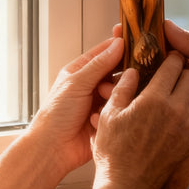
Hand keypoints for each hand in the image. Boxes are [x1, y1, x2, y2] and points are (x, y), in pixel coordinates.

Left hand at [29, 36, 123, 176]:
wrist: (53, 149)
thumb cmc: (56, 114)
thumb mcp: (77, 83)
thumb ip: (99, 64)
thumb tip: (118, 43)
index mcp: (81, 71)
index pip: (104, 51)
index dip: (118, 44)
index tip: (135, 39)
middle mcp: (92, 85)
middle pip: (117, 71)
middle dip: (118, 76)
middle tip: (111, 85)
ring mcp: (101, 101)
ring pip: (121, 90)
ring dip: (114, 95)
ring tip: (103, 103)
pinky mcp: (109, 118)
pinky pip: (122, 108)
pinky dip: (115, 111)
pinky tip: (103, 117)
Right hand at [92, 52, 188, 188]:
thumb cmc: (113, 153)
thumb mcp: (109, 115)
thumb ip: (122, 88)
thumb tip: (131, 70)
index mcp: (154, 98)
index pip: (172, 65)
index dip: (171, 55)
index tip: (168, 54)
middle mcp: (176, 109)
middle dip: (184, 69)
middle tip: (175, 71)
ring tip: (180, 90)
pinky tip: (187, 111)